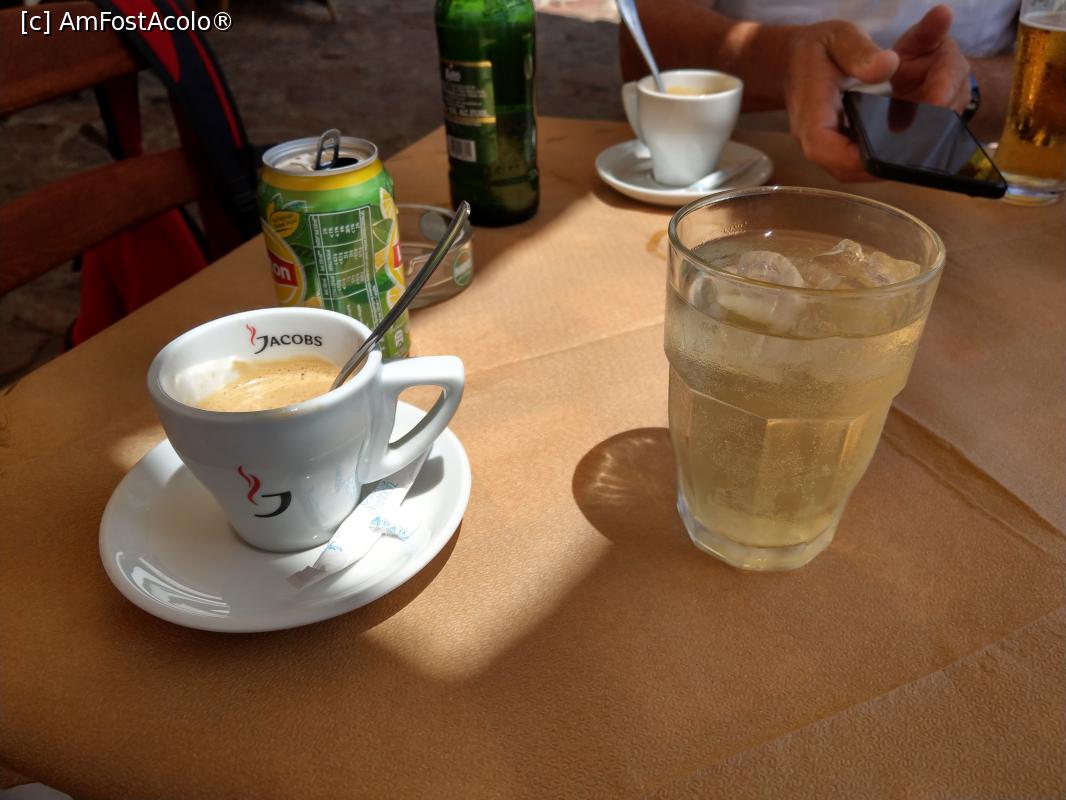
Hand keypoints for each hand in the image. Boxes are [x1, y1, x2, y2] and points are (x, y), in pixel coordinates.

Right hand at [784, 5, 970, 182]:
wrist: (796, 65)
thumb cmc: (815, 51)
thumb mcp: (837, 39)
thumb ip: (860, 52)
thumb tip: (888, 67)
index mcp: (811, 116)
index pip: (826, 150)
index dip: (860, 157)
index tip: (896, 149)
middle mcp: (817, 142)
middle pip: (849, 169)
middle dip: (886, 162)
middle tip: (924, 145)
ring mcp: (828, 151)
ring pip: (858, 171)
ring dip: (889, 162)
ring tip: (921, 142)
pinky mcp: (839, 151)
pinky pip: (862, 163)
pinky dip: (886, 155)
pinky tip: (908, 140)